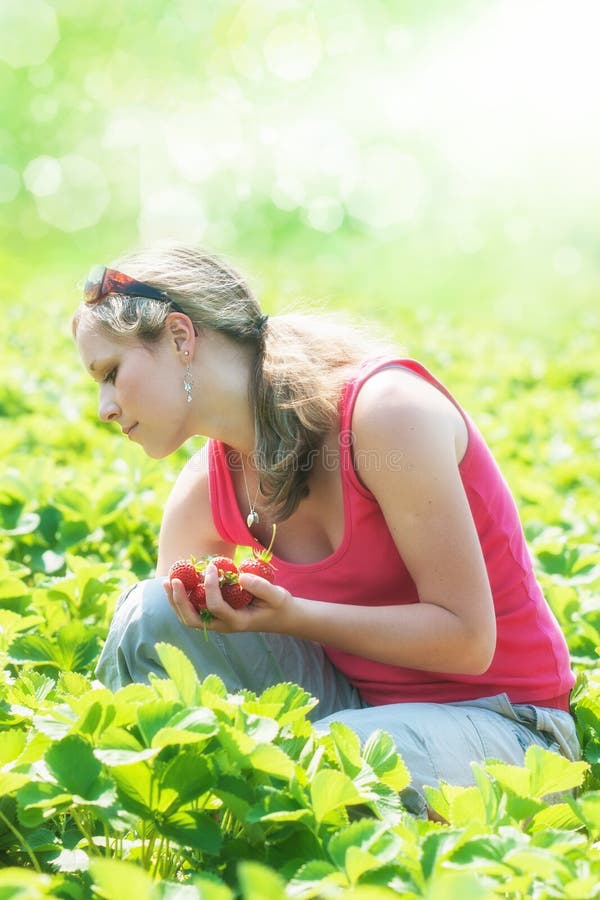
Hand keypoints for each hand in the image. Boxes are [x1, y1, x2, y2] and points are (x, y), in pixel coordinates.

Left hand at [164, 563, 296, 633]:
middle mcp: (223, 626)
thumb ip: (260, 587)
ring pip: (188, 618)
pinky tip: (180, 582)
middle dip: (179, 600)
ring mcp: (218, 623)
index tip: (211, 566)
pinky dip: (183, 598)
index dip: (210, 586)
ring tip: (168, 580)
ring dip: (175, 600)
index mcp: (237, 622)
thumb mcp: (277, 595)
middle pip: (192, 620)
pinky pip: (194, 610)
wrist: (282, 618)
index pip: (215, 606)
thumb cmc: (279, 605)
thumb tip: (238, 576)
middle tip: (173, 580)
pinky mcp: (216, 616)